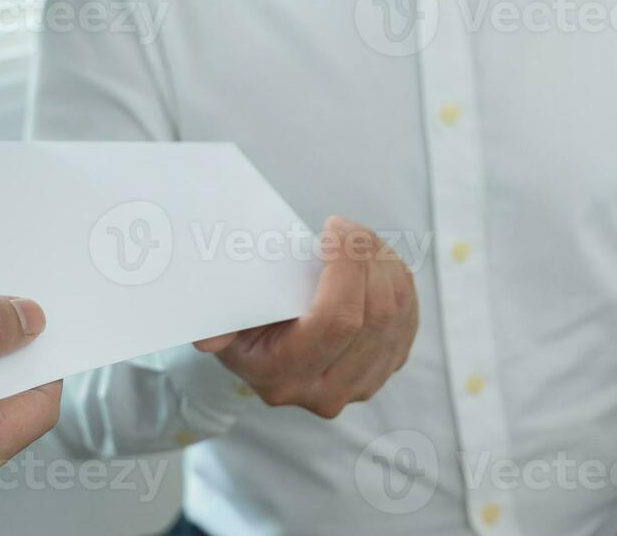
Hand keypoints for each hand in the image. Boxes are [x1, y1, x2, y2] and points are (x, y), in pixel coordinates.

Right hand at [193, 216, 417, 418]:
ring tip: (357, 238)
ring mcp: (363, 383)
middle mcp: (328, 390)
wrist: (266, 360)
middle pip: (374, 313)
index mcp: (284, 377)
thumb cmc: (244, 328)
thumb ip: (217, 323)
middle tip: (345, 226)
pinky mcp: (387, 367)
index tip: (332, 228)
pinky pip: (409, 314)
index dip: (346, 266)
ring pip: (397, 311)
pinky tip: (373, 260)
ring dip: (383, 262)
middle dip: (366, 255)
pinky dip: (396, 278)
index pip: (336, 320)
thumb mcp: (223, 322)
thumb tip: (208, 339)